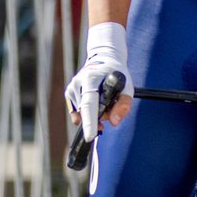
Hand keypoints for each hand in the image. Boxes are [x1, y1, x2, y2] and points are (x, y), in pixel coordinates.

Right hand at [65, 22, 133, 141]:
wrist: (104, 59)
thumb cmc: (117, 74)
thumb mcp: (127, 87)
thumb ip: (123, 105)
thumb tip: (114, 123)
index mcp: (90, 79)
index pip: (89, 104)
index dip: (90, 122)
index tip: (90, 136)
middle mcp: (77, 83)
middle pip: (88, 113)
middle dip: (101, 116)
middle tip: (111, 104)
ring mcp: (71, 88)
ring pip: (82, 115)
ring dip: (95, 114)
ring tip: (103, 99)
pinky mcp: (68, 94)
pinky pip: (78, 113)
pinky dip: (88, 113)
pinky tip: (95, 102)